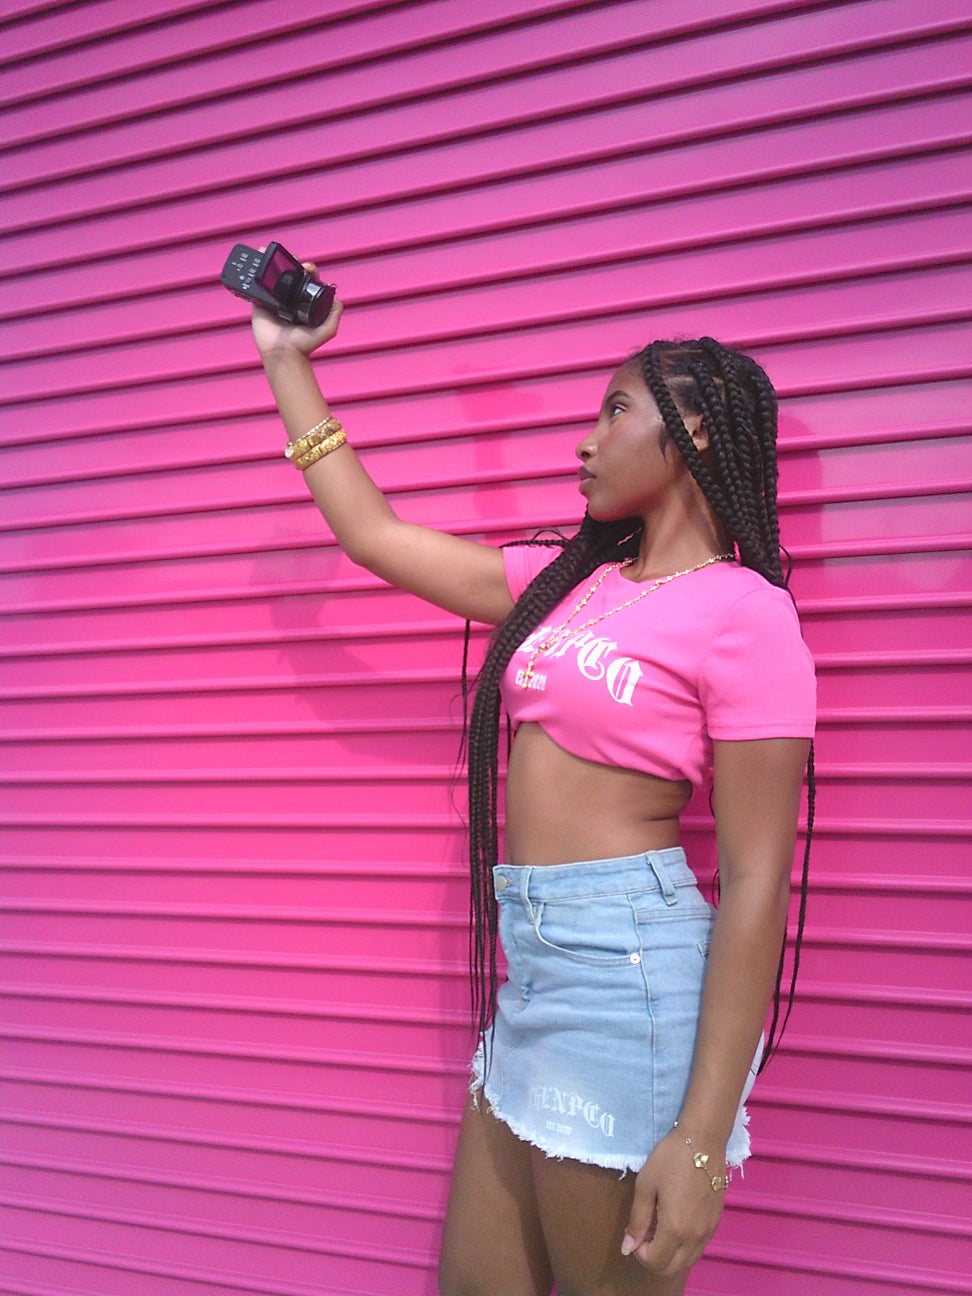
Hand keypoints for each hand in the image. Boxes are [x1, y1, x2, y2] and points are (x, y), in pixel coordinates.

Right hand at [250, 258, 343, 360]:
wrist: (283, 354)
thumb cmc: (305, 345)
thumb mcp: (328, 329)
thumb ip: (334, 312)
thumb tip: (335, 295)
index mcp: (306, 301)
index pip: (308, 279)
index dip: (309, 270)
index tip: (307, 268)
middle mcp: (291, 298)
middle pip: (291, 274)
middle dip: (292, 262)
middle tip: (292, 260)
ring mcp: (275, 300)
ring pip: (274, 276)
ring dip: (273, 263)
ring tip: (274, 255)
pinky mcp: (260, 303)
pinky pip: (257, 286)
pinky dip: (256, 274)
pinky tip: (258, 262)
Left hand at [621, 1130, 726, 1277]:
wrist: (703, 1140)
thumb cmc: (670, 1159)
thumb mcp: (646, 1185)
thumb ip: (637, 1220)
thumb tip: (627, 1248)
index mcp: (675, 1228)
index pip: (655, 1262)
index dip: (640, 1254)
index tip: (635, 1234)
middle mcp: (694, 1236)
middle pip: (672, 1269)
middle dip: (654, 1259)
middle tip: (645, 1236)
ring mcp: (708, 1231)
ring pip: (687, 1261)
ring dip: (670, 1255)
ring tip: (659, 1229)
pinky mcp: (716, 1223)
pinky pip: (698, 1248)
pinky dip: (684, 1247)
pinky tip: (676, 1224)